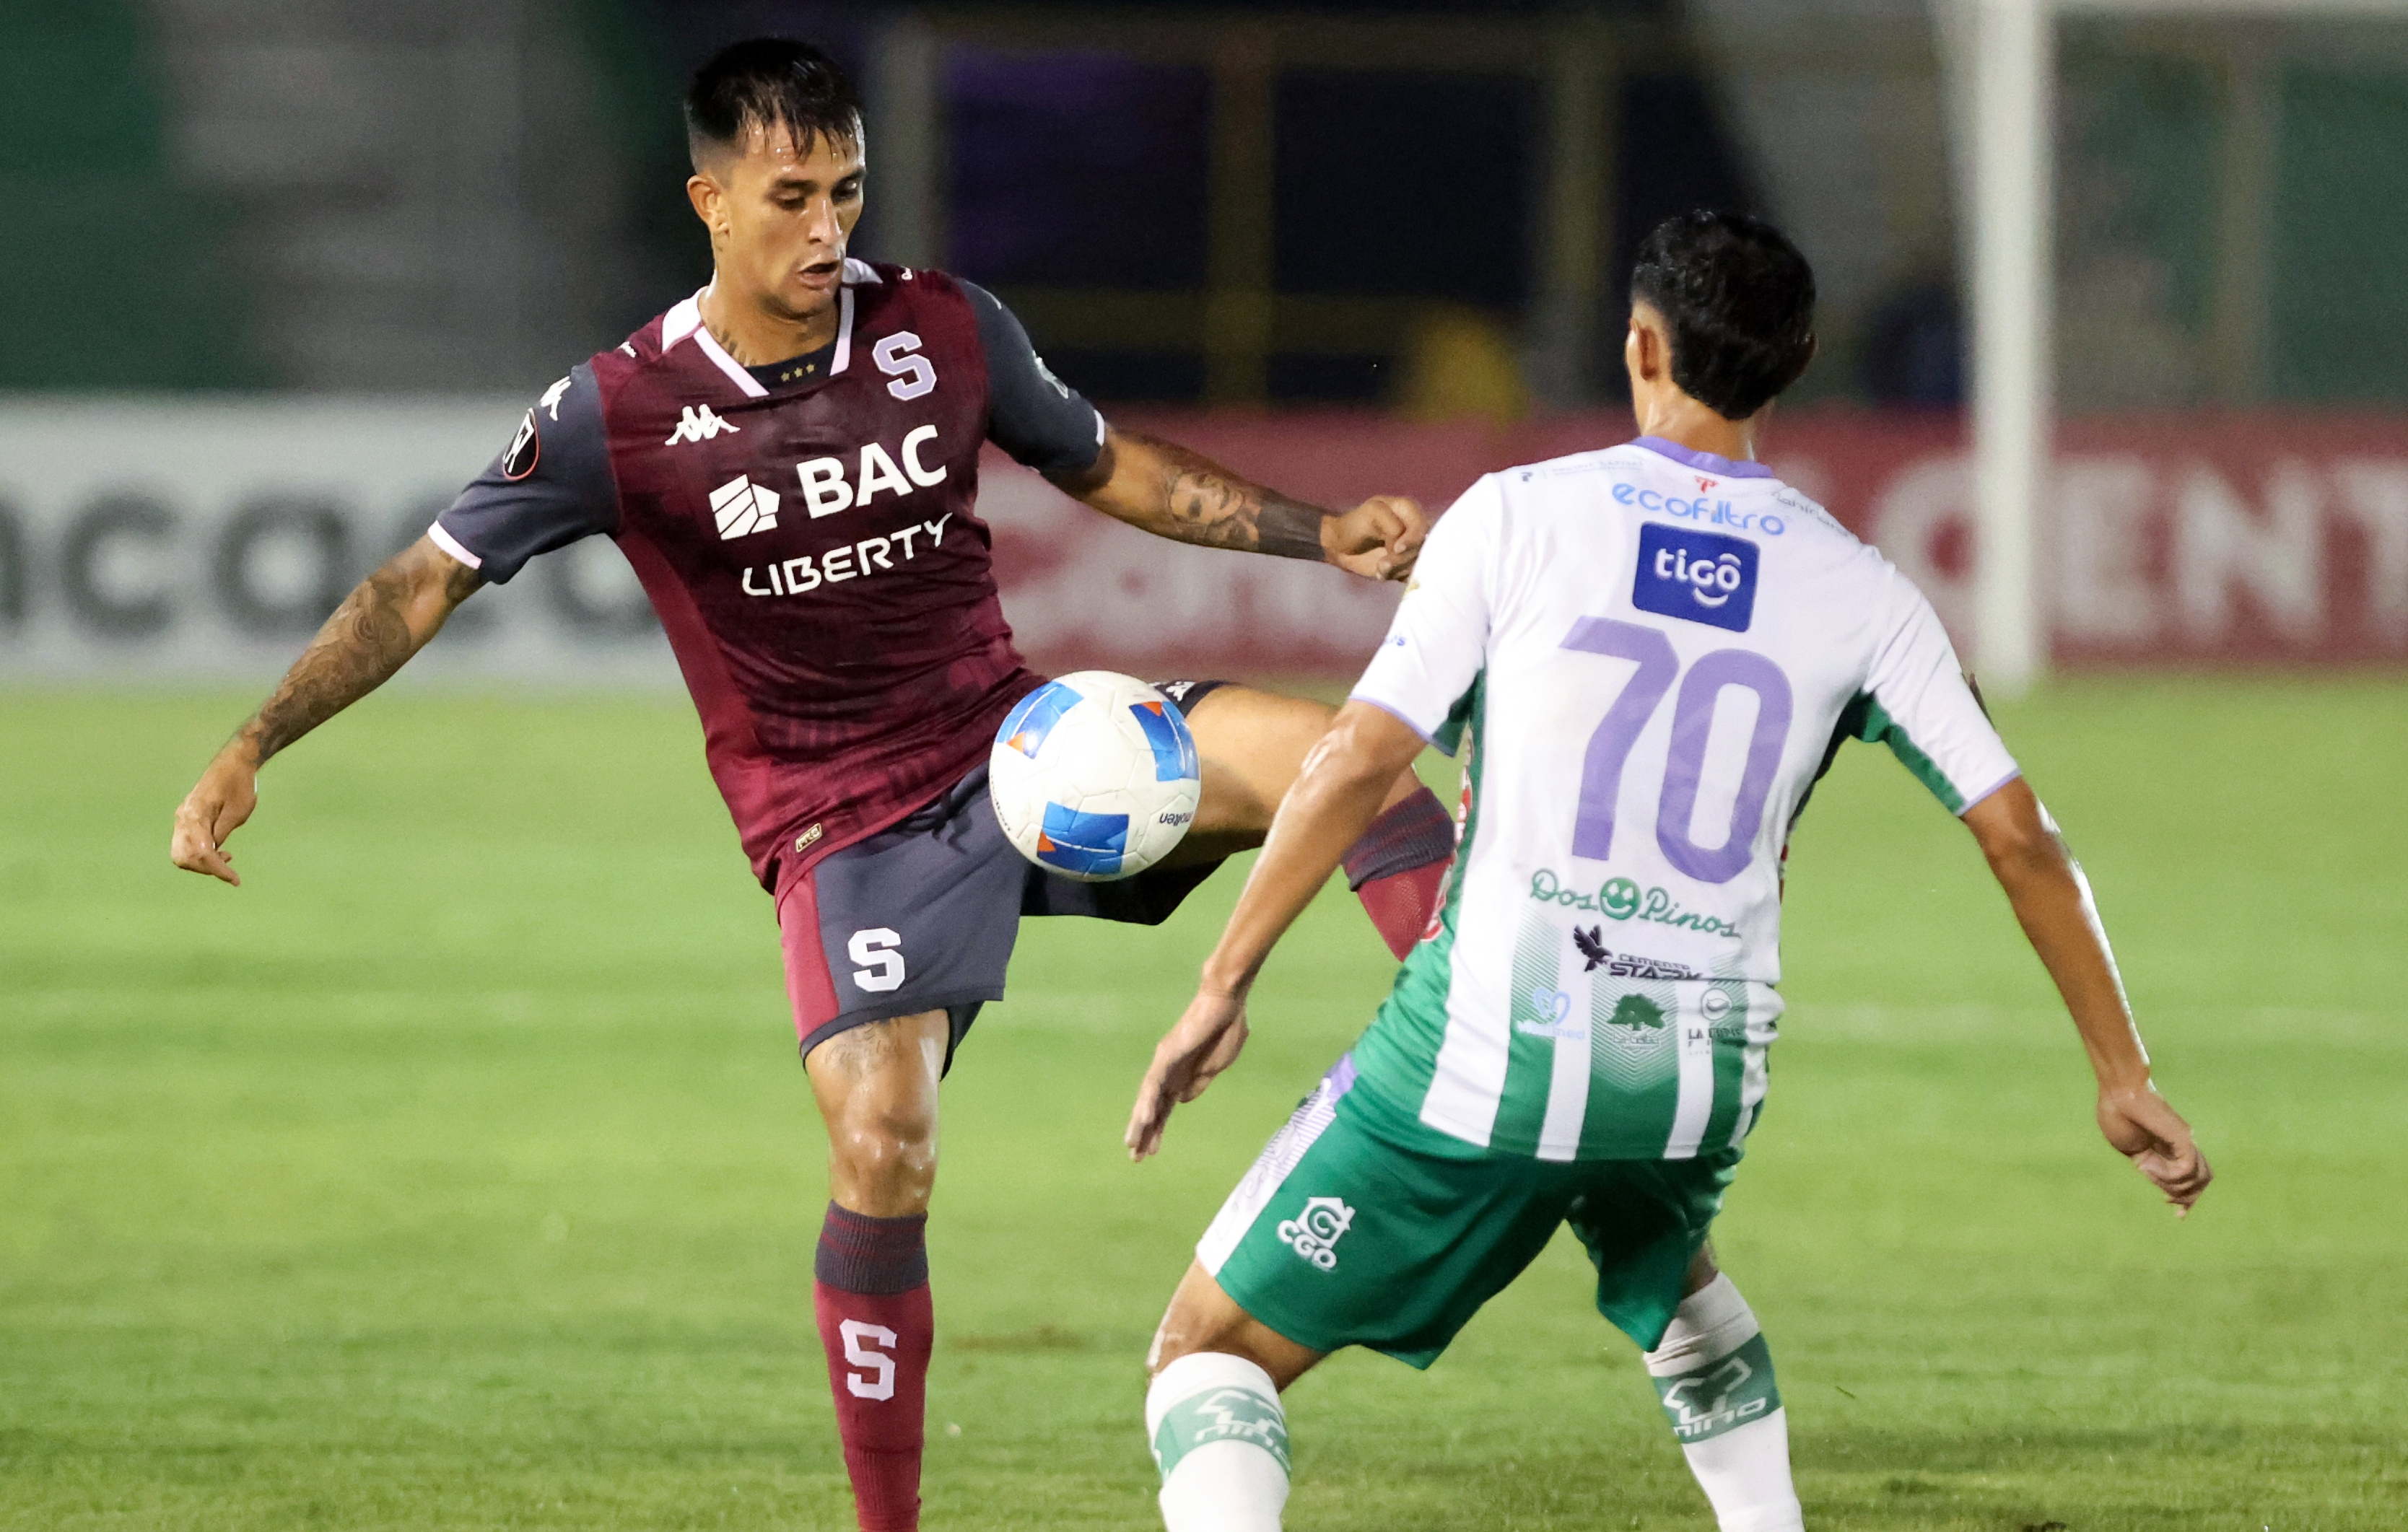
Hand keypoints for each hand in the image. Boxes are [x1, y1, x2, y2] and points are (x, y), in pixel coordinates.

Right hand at [171, 746, 258, 885]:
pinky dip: (198, 854)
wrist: (234, 762)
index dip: (217, 869)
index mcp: (195, 815)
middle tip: (230, 871)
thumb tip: (212, 855)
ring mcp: (182, 818)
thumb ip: (221, 833)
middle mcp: (183, 817)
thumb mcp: (237, 813)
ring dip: (201, 863)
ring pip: (181, 854)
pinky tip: (219, 852)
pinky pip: (185, 845)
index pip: (200, 853)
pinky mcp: (186, 819)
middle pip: (184, 858)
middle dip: (206, 869)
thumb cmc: (239, 785)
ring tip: (226, 860)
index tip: (235, 880)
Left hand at [1126, 987, 1251, 1160]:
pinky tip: (1144, 1119)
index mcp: (1183, 1075)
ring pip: (1148, 1098)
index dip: (1158, 1129)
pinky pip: (1154, 1082)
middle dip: (1145, 1132)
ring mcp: (1166, 1062)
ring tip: (1133, 1145)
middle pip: (1153, 1107)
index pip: (1166, 1108)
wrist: (1227, 1002)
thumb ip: (1198, 1083)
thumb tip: (1182, 1101)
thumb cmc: (1226, 1029)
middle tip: (1136, 1158)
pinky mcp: (1167, 1054)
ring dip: (1141, 1122)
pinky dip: (1148, 1102)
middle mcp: (1169, 1071)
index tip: (1151, 1152)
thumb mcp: (1216, 1066)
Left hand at [1322, 495, 1426, 581]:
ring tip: (1379, 568)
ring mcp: (1412, 546)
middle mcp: (1414, 527)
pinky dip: (1395, 576)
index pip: (1421, 525)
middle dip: (1401, 558)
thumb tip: (1402, 546)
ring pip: (1416, 562)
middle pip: (1421, 546)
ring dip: (1397, 569)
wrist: (1341, 546)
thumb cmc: (1354, 524)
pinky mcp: (1407, 563)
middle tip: (1382, 564)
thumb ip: (1391, 524)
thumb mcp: (1371, 514)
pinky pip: (1410, 573)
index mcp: (1407, 509)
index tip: (1396, 549)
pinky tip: (1380, 572)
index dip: (1413, 538)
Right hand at [2096, 1082, 2210, 1215]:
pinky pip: (2186, 1171)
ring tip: (2148, 1170)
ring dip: (2172, 1186)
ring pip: (2197, 1179)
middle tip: (2168, 1202)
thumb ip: (2146, 1165)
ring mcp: (2186, 1142)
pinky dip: (2168, 1176)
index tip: (2179, 1216)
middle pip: (2202, 1181)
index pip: (2193, 1177)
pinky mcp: (2184, 1139)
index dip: (2188, 1200)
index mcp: (2169, 1149)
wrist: (2119, 1091)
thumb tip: (2156, 1177)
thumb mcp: (2130, 1148)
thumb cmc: (2116, 1114)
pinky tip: (2149, 1166)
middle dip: (2186, 1199)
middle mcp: (2184, 1146)